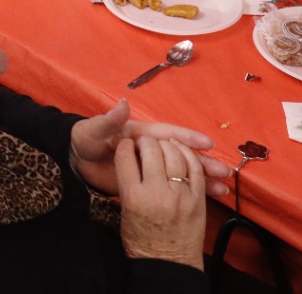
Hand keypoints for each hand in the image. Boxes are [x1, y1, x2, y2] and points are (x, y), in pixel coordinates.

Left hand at [70, 99, 230, 198]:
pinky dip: (189, 192)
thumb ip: (109, 119)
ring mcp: (153, 167)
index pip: (168, 135)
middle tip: (224, 170)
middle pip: (181, 154)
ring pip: (182, 171)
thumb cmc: (86, 140)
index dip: (187, 138)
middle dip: (202, 161)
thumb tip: (122, 103)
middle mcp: (152, 149)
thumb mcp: (94, 129)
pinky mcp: (150, 183)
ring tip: (223, 187)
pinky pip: (172, 186)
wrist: (77, 162)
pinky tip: (207, 198)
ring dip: (202, 178)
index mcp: (142, 133)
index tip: (208, 143)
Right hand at [115, 137, 206, 269]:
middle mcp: (157, 193)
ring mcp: (180, 195)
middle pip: (151, 150)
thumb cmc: (142, 242)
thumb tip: (132, 158)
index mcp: (133, 197)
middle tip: (144, 143)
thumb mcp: (125, 212)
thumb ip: (128, 184)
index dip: (124, 146)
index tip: (126, 145)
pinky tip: (181, 151)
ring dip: (167, 144)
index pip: (125, 156)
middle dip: (145, 141)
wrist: (168, 265)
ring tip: (162, 144)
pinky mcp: (197, 199)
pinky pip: (195, 167)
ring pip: (174, 153)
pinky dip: (188, 154)